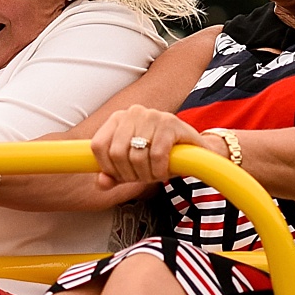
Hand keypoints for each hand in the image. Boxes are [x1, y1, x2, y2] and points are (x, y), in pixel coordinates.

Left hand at [89, 105, 209, 189]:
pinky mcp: (170, 123)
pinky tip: (164, 173)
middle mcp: (132, 113)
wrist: (195, 149)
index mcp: (117, 118)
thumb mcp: (132, 165)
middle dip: (129, 174)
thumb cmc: (160, 153)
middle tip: (142, 178)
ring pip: (136, 156)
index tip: (121, 176)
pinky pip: (156, 155)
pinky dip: (159, 171)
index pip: (98, 146)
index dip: (108, 167)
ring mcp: (152, 115)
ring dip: (146, 174)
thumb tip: (102, 182)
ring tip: (154, 175)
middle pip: (116, 153)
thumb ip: (113, 175)